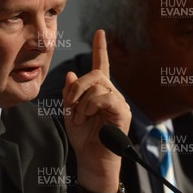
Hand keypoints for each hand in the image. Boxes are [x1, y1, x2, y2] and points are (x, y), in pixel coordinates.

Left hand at [63, 29, 130, 192]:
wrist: (91, 160)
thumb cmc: (83, 138)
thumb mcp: (70, 113)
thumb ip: (71, 95)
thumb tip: (71, 75)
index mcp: (99, 93)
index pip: (101, 66)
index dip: (100, 49)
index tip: (100, 32)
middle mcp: (112, 94)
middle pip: (95, 74)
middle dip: (77, 88)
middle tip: (70, 105)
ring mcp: (119, 102)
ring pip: (98, 85)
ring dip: (82, 101)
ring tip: (79, 117)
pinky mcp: (122, 112)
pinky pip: (105, 97)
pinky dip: (90, 106)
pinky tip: (87, 117)